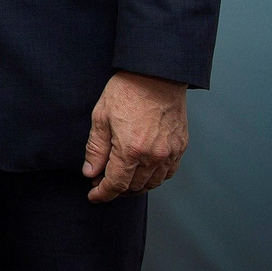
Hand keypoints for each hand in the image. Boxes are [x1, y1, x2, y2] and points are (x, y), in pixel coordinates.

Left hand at [83, 71, 189, 201]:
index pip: (115, 184)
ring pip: (152, 183)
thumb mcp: (101, 117)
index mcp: (130, 150)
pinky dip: (154, 178)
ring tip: (121, 179)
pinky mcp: (180, 147)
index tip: (93, 196)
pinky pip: (168, 173)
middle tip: (101, 183)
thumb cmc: (126, 91)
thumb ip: (96, 149)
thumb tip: (90, 173)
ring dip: (135, 186)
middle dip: (116, 189)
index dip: (102, 193)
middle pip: (134, 187)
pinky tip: (143, 172)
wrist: (156, 75)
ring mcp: (170, 153)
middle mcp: (153, 157)